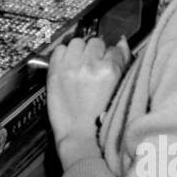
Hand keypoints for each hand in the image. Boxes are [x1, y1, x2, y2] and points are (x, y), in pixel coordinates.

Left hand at [47, 35, 131, 165]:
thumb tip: (121, 42)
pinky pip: (60, 49)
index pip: (114, 49)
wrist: (80, 135)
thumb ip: (122, 64)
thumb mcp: (118, 89)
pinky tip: (68, 67)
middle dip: (95, 53)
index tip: (106, 62)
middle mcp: (90, 65)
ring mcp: (71, 67)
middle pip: (95, 42)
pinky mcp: (55, 71)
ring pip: (78, 42)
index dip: (110, 56)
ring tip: (80, 66)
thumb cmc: (101, 118)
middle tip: (92, 67)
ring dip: (80, 51)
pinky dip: (64, 55)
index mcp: (110, 70)